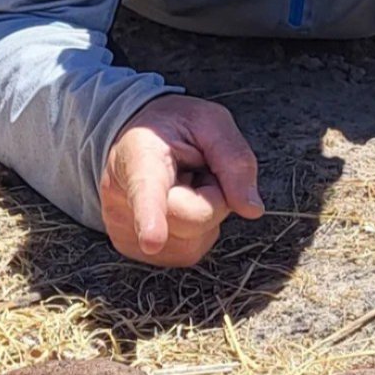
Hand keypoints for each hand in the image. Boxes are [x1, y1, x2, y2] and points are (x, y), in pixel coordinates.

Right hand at [99, 95, 263, 266]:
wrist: (134, 138)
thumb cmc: (173, 128)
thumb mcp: (211, 123)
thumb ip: (235, 160)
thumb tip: (251, 210)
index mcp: (139, 157)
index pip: (146, 191)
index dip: (150, 217)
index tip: (152, 241)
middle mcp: (123, 198)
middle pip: (192, 220)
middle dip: (213, 196)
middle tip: (197, 169)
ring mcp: (125, 230)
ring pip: (192, 241)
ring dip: (203, 214)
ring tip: (184, 184)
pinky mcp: (135, 251)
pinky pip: (186, 252)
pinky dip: (194, 230)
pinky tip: (178, 204)